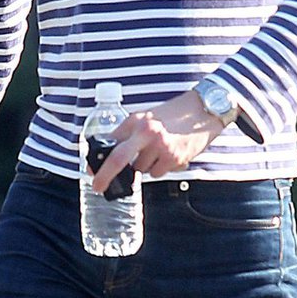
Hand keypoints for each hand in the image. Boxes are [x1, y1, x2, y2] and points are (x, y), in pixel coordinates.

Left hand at [91, 89, 225, 194]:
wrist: (204, 110)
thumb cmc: (174, 114)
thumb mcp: (148, 116)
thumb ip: (130, 132)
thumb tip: (112, 154)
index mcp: (136, 120)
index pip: (111, 141)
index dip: (99, 159)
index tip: (91, 171)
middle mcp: (146, 132)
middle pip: (118, 159)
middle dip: (105, 176)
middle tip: (98, 188)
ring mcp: (161, 146)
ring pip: (141, 170)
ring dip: (146, 166)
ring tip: (159, 151)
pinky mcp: (175, 157)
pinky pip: (157, 173)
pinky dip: (161, 168)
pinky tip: (171, 154)